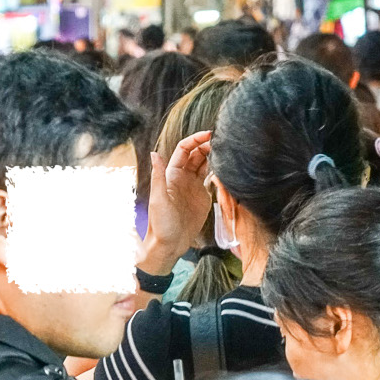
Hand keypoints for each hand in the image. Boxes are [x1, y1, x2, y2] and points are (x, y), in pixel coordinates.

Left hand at [139, 131, 212, 275]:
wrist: (170, 244)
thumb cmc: (161, 224)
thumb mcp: (158, 200)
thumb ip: (158, 176)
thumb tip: (154, 153)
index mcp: (171, 175)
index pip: (184, 150)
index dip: (195, 140)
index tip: (209, 135)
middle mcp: (182, 177)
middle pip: (195, 153)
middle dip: (206, 144)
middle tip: (222, 140)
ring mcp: (193, 186)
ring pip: (203, 163)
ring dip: (212, 154)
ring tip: (225, 149)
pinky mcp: (202, 196)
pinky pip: (210, 177)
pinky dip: (217, 169)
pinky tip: (225, 165)